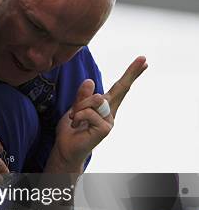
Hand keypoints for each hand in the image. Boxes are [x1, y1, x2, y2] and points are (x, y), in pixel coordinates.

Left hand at [50, 56, 147, 170]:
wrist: (66, 148)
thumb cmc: (72, 129)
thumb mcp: (75, 108)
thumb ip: (83, 96)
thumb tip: (90, 80)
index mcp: (105, 105)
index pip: (120, 87)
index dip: (131, 74)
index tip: (144, 61)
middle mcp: (111, 112)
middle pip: (120, 88)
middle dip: (125, 76)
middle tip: (129, 69)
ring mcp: (110, 120)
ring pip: (96, 100)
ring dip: (80, 107)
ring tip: (75, 118)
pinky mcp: (105, 129)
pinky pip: (89, 113)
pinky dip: (78, 116)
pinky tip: (77, 125)